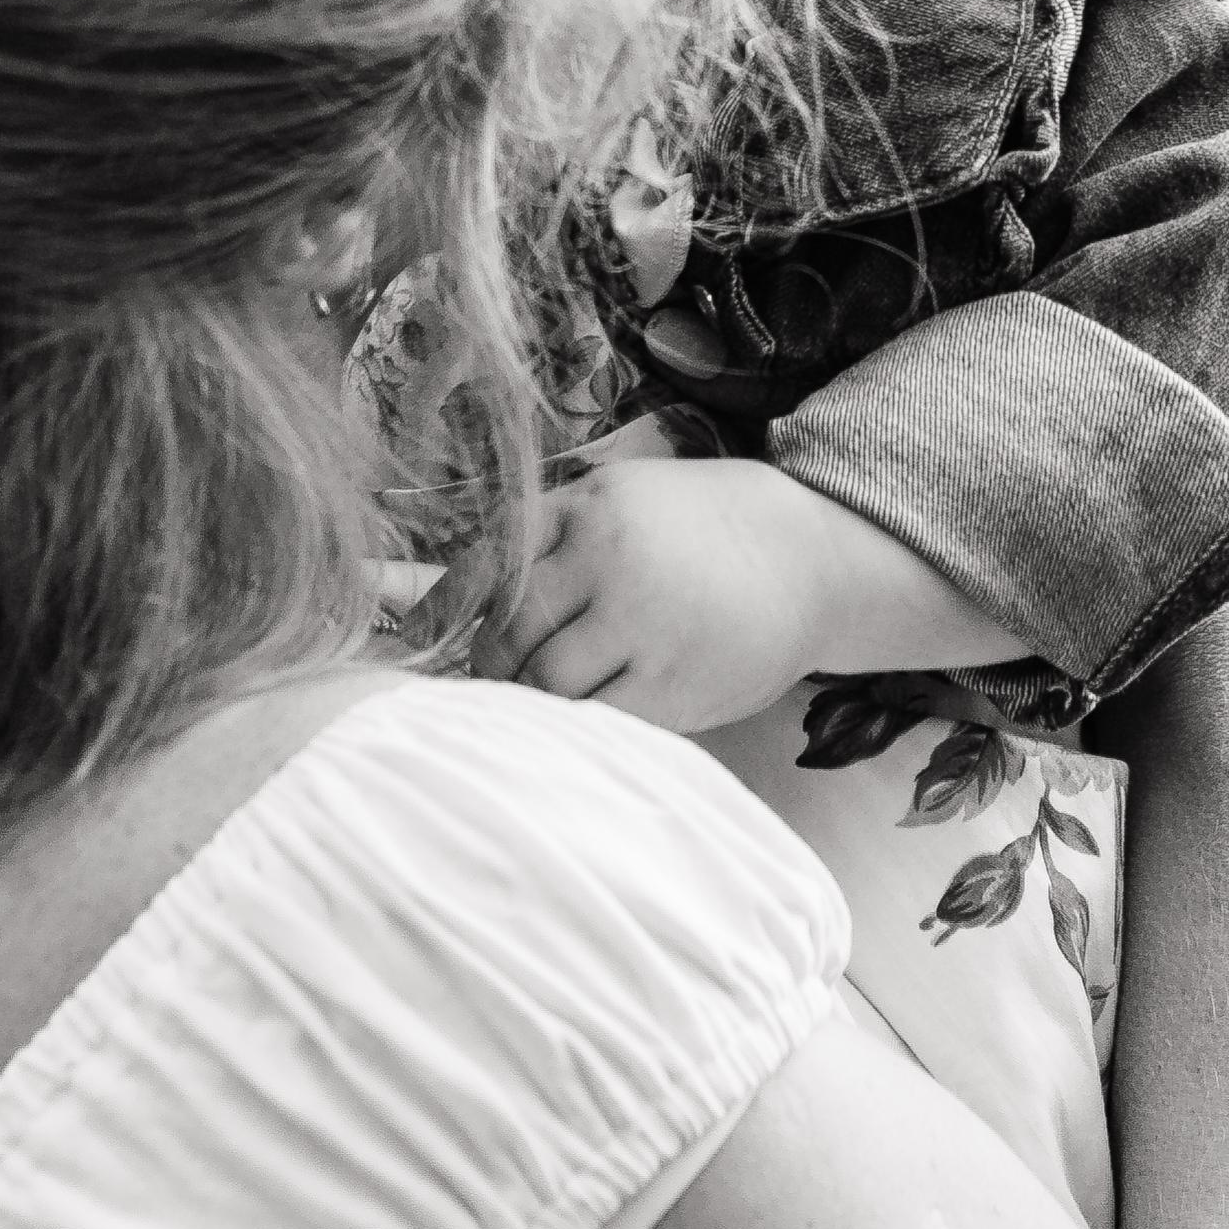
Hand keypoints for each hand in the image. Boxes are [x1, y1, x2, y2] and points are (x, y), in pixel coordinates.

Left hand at [471, 457, 826, 733]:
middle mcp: (606, 557)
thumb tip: (456, 595)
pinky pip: (594, 720)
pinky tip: (588, 718)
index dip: (443, 610)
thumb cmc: (708, 532)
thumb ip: (556, 536)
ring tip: (545, 701)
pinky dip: (578, 727)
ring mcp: (639, 621)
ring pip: (543, 682)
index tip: (415, 639)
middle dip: (493, 665)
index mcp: (588, 506)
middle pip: (508, 632)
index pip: (487, 564)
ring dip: (531, 701)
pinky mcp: (671, 682)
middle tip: (500, 678)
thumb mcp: (629, 500)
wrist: (813, 558)